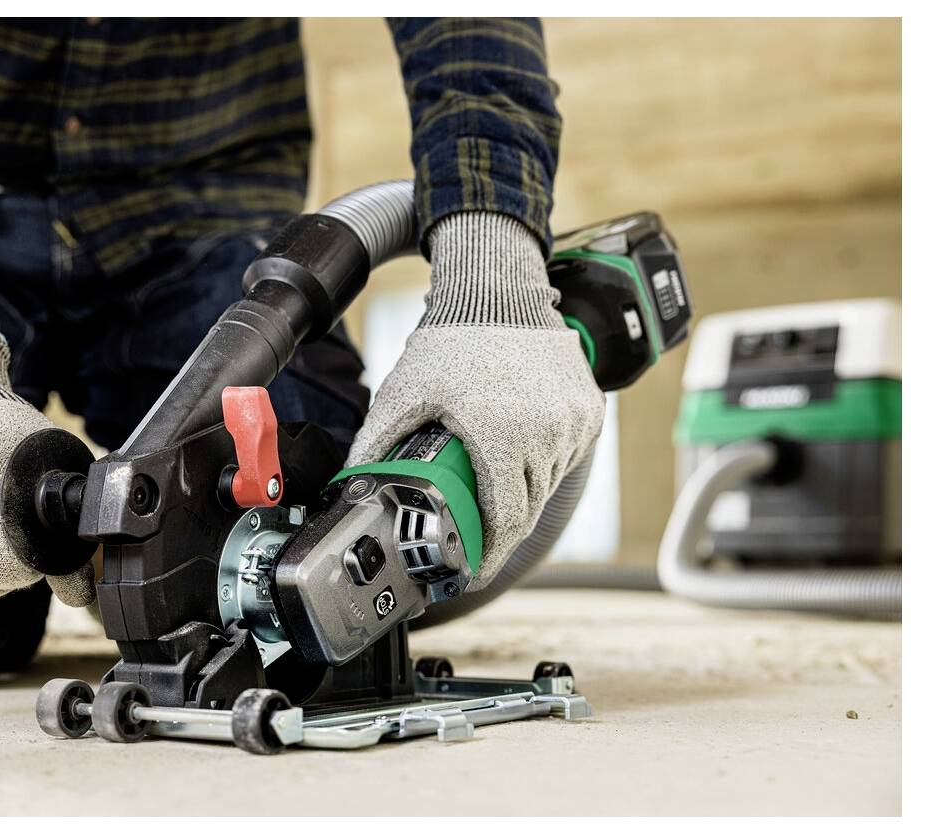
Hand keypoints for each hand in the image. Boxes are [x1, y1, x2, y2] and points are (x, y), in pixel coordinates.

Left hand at [348, 212, 604, 590]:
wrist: (496, 293)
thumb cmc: (450, 344)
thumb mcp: (404, 394)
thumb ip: (375, 441)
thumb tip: (349, 481)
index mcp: (500, 438)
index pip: (505, 520)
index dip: (491, 553)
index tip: (475, 567)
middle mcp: (545, 434)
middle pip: (527, 506)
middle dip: (501, 525)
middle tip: (475, 530)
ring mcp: (572, 422)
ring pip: (548, 481)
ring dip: (522, 489)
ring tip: (493, 477)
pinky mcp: (589, 410)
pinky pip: (567, 454)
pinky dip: (544, 460)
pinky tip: (519, 445)